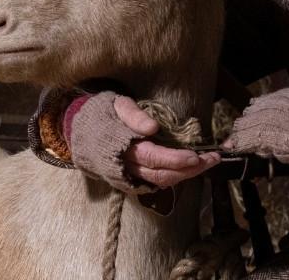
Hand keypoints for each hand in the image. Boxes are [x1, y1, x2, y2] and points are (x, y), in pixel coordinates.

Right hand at [68, 91, 218, 192]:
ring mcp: (126, 176)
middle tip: (213, 158)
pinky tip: (187, 170)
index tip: (197, 156)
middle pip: (163, 174)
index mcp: (123, 147)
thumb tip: (153, 127)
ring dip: (185, 175)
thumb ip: (133, 114)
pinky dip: (172, 179)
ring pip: (160, 182)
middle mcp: (126, 166)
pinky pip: (153, 185)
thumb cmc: (99, 112)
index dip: (177, 159)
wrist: (75, 129)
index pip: (155, 158)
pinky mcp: (127, 180)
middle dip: (190, 169)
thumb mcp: (115, 103)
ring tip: (206, 163)